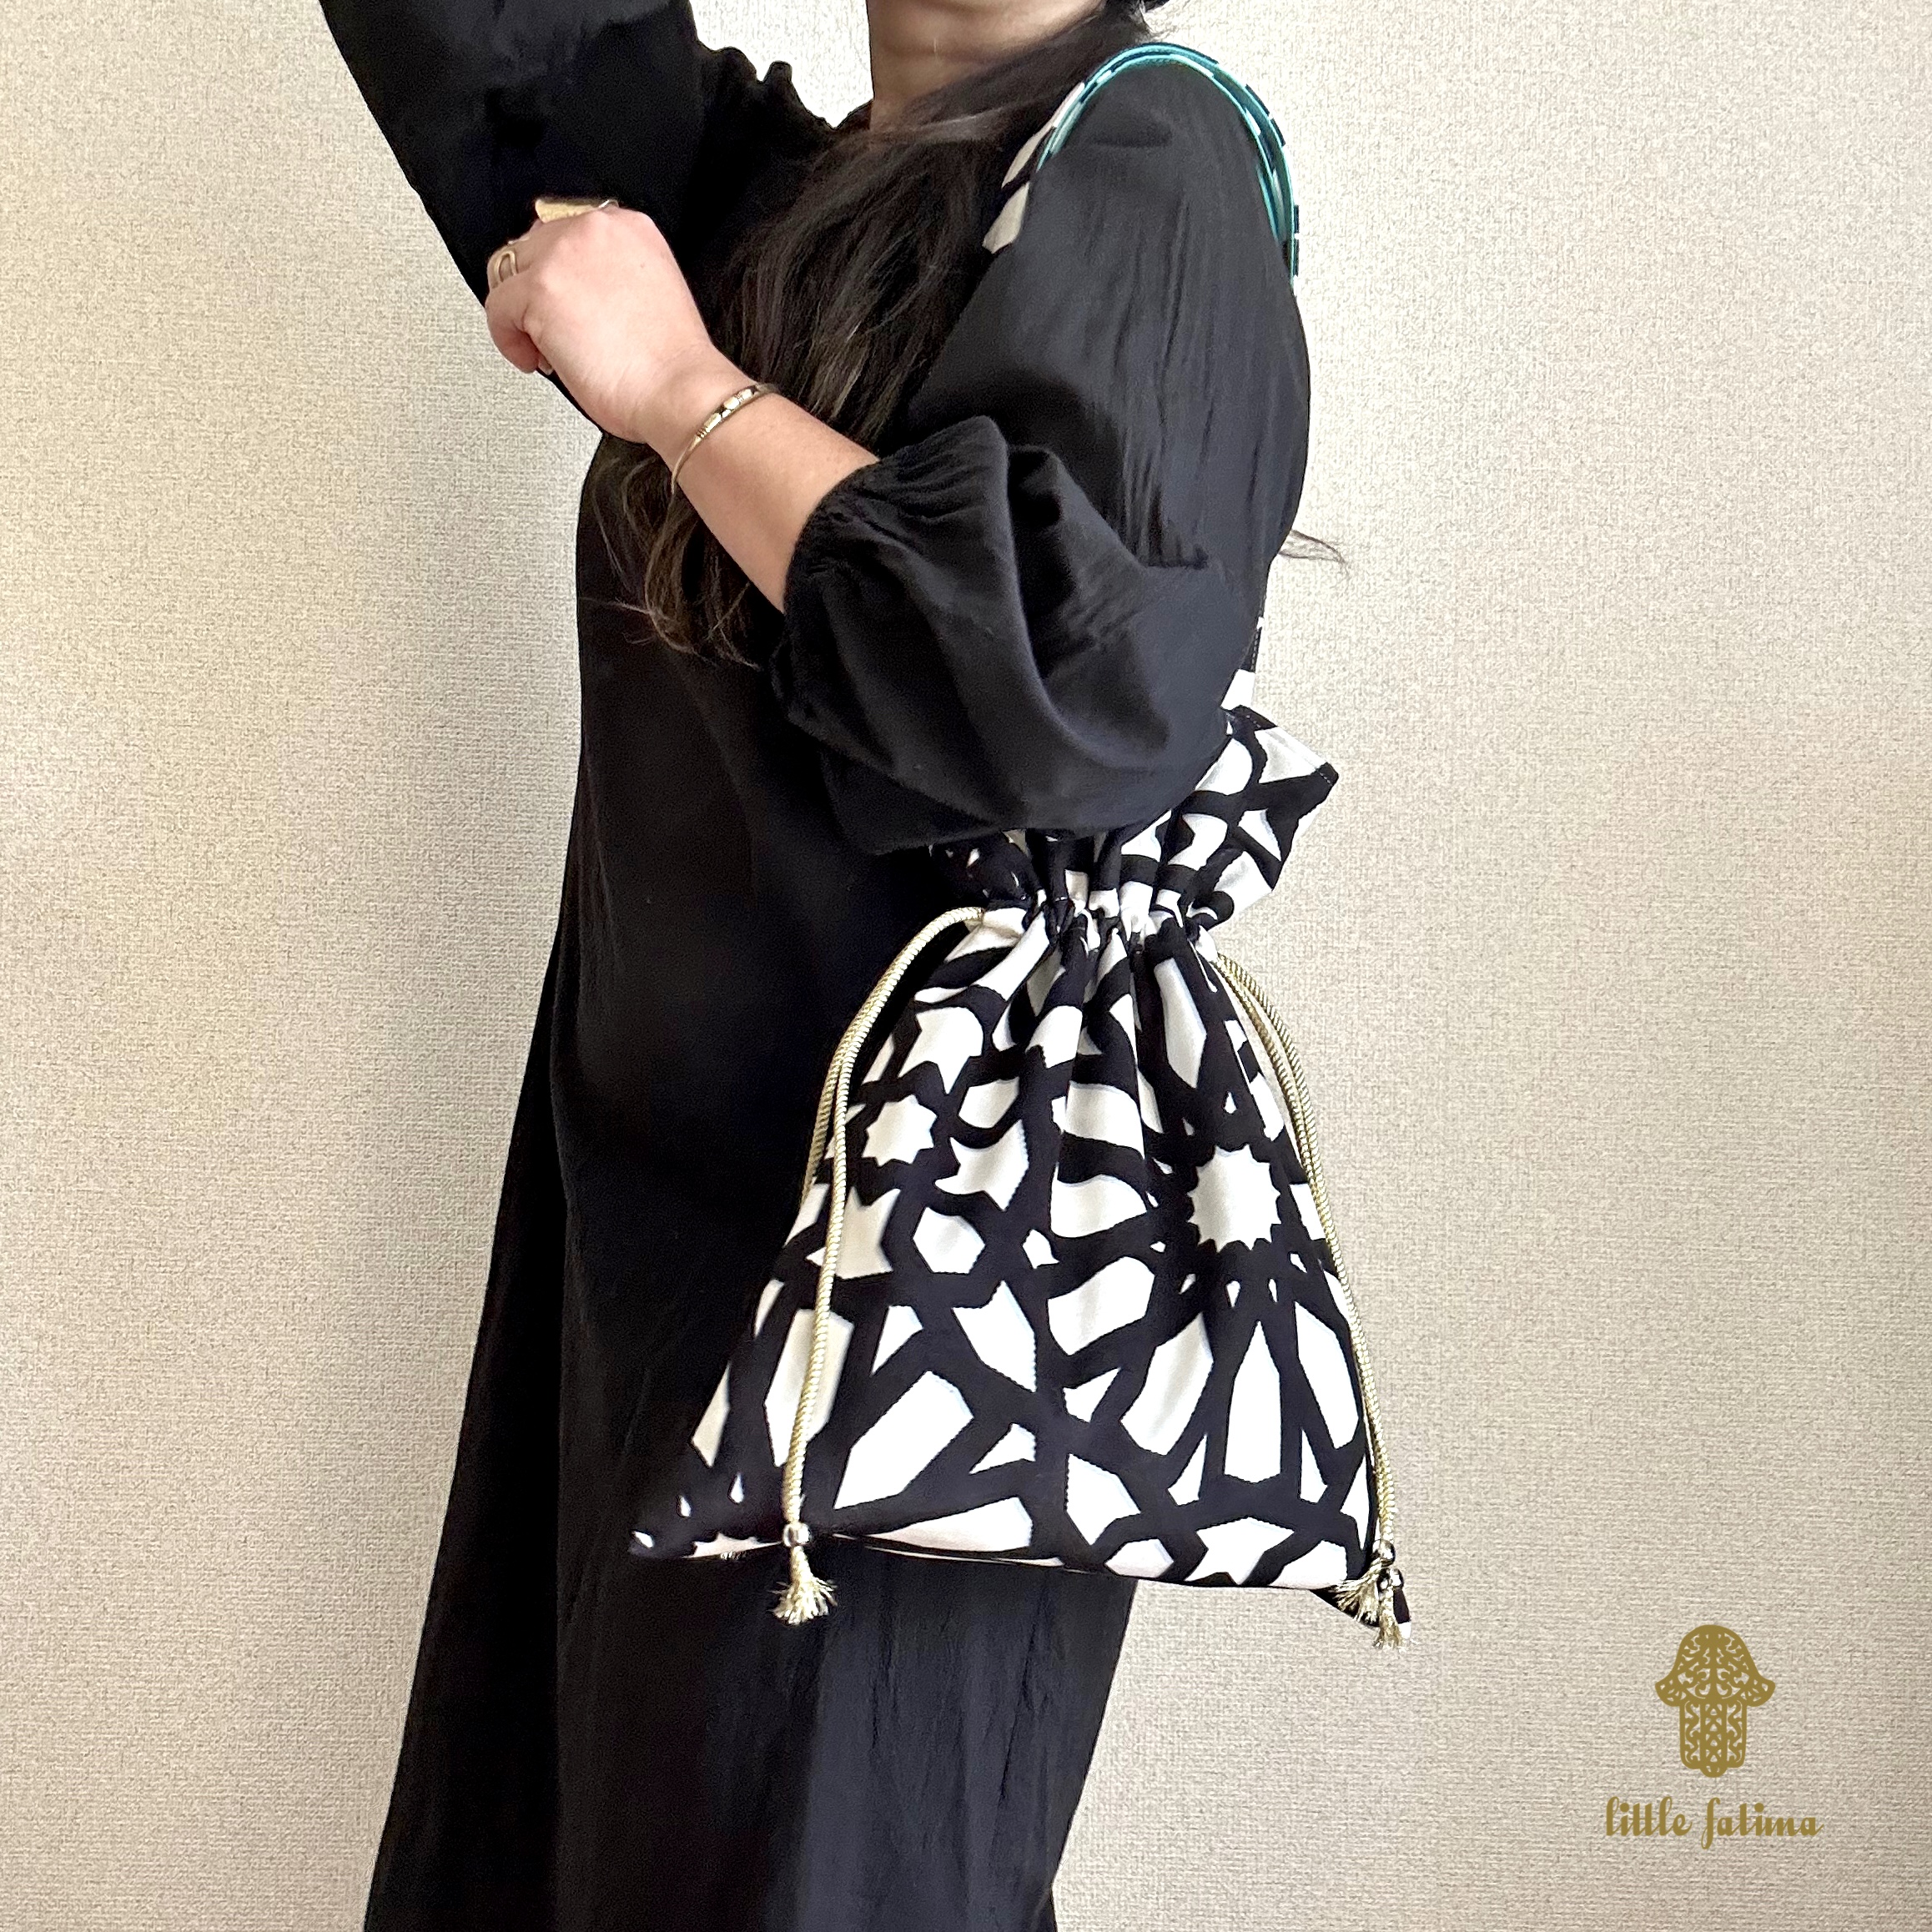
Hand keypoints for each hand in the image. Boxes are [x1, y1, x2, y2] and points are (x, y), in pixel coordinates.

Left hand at [483, 204, 741, 454]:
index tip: (565, 304)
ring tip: (544, 348)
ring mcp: (563, 255)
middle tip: (553, 330)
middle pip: (533, 247)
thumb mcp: (651, 293)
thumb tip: (577, 297)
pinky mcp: (540, 289)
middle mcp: (594, 230)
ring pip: (510, 273)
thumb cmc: (672, 362)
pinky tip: (535, 360)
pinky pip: (497, 309)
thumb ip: (611, 278)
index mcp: (629, 226)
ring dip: (520, 312)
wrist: (679, 390)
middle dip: (536, 291)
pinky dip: (508, 340)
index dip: (560, 274)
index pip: (569, 232)